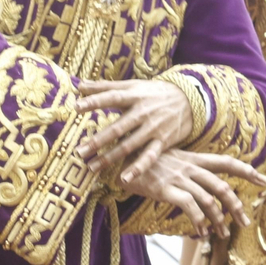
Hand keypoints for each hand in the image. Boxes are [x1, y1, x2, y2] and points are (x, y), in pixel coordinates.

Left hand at [75, 79, 193, 181]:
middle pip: (118, 127)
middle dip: (98, 141)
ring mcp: (153, 128)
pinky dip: (138, 168)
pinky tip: (124, 178)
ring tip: (92, 167)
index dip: (95, 101)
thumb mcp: (132, 86)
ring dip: (110, 158)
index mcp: (134, 95)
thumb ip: (105, 87)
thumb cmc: (153, 93)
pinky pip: (149, 157)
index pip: (112, 97)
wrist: (189, 100)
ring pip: (129, 145)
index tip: (76, 107)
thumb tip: (79, 85)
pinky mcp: (163, 142)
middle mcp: (143, 112)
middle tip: (79, 151)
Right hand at [119, 150, 264, 237]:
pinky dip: (199, 221)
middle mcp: (189, 167)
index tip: (263, 180)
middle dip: (236, 206)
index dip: (246, 170)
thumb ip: (190, 173)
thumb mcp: (172, 162)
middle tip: (244, 222)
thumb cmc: (146, 164)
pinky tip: (199, 232)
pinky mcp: (165, 189)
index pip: (226, 161)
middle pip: (222, 186)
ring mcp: (178, 177)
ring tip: (221, 234)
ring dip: (218, 220)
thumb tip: (205, 193)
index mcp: (194, 159)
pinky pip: (189, 207)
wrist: (120, 161)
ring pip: (209, 199)